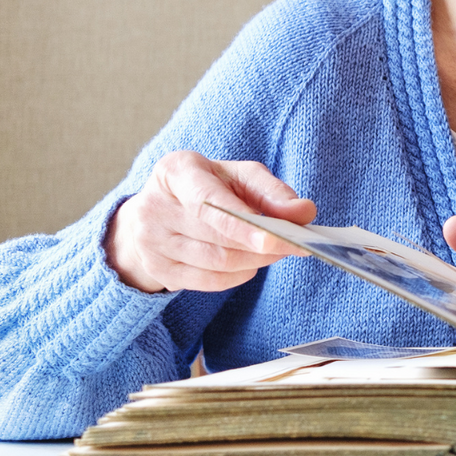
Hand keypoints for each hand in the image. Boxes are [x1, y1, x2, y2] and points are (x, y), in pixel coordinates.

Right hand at [104, 150, 315, 293]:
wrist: (158, 208)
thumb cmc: (208, 186)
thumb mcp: (238, 176)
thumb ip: (272, 192)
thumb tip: (304, 212)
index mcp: (175, 172)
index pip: (209, 204)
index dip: (243, 225)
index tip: (276, 239)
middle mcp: (154, 207)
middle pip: (217, 238)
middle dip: (263, 245)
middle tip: (295, 245)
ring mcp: (150, 242)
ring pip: (216, 263)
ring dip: (256, 261)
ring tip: (275, 251)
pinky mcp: (157, 270)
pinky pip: (208, 282)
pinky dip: (238, 276)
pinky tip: (250, 263)